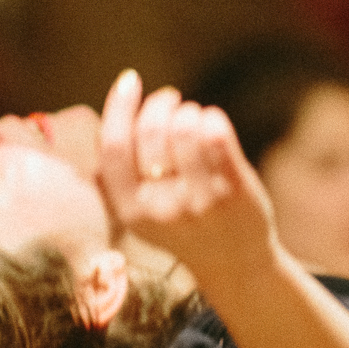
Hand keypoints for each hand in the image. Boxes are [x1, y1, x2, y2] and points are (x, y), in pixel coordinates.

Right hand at [99, 71, 276, 287]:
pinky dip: (212, 118)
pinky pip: (216, 133)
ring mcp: (199, 200)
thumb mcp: (140, 212)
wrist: (234, 266)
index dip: (119, 107)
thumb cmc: (182, 226)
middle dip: (161, 103)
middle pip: (150, 130)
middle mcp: (162, 207)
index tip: (129, 81)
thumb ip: (123, 173)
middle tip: (171, 100)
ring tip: (194, 119)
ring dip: (189, 111)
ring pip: (185, 125)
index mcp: (130, 210)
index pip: (113, 148)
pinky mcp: (232, 191)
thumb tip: (119, 109)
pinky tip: (213, 125)